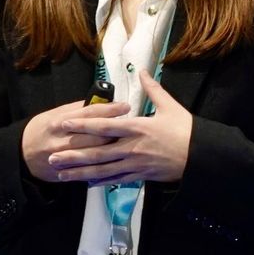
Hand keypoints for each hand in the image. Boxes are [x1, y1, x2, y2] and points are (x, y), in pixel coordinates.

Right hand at [21, 99, 130, 182]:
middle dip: (116, 132)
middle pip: (95, 136)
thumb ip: (76, 109)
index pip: (89, 113)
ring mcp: (64, 158)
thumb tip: (99, 101)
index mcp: (59, 121)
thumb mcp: (54, 113)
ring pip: (94, 154)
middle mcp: (62, 139)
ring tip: (126, 144)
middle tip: (132, 128)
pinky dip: (102, 167)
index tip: (125, 106)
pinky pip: (87, 171)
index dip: (109, 109)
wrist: (21, 154)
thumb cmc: (41, 129)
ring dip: (112, 149)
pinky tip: (115, 163)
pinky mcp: (65, 172)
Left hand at [48, 71, 192, 184]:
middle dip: (72, 156)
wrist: (201, 155)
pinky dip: (100, 182)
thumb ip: (152, 89)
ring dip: (80, 173)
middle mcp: (131, 147)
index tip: (63, 124)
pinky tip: (86, 183)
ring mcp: (135, 164)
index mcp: (136, 128)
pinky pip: (116, 180)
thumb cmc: (185, 129)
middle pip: (96, 153)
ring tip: (62, 175)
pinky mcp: (141, 176)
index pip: (103, 126)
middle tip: (52, 158)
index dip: (81, 125)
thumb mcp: (169, 106)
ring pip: (102, 171)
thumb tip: (142, 71)